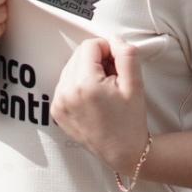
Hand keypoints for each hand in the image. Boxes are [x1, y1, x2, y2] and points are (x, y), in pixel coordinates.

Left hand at [51, 38, 148, 173]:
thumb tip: (114, 39)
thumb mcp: (135, 84)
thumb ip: (126, 55)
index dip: (108, 50)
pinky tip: (93, 99)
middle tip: (113, 79)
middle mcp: (66, 93)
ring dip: (87, 72)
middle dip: (97, 61)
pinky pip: (65, 84)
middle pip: (78, 55)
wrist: (122, 151)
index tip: (117, 66)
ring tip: (104, 91)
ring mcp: (58, 103)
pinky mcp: (56, 111)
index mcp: (85, 85)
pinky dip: (78, 85)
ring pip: (71, 68)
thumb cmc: (130, 121)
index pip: (90, 45)